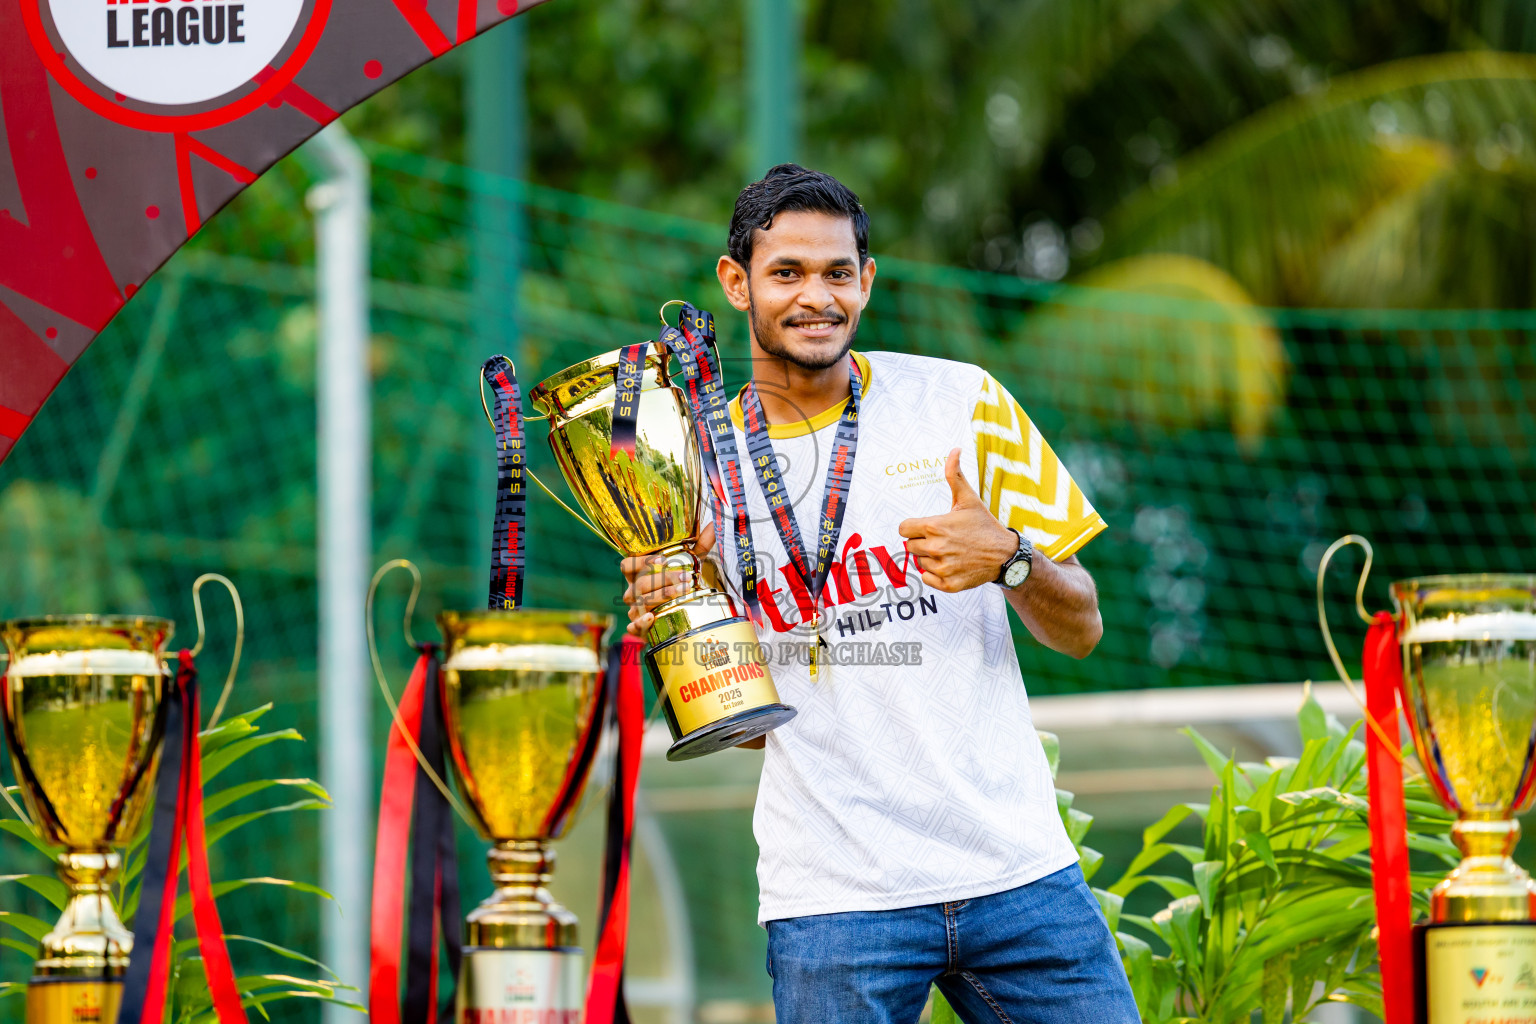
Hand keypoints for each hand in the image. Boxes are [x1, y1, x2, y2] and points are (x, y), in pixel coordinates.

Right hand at [620, 520, 715, 636]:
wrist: (676, 614)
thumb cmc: (677, 584)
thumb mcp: (689, 564)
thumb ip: (699, 546)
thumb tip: (714, 525)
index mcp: (638, 574)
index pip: (627, 564)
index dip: (641, 562)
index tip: (663, 561)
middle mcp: (633, 590)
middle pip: (640, 583)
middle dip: (664, 580)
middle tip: (687, 578)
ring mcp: (634, 609)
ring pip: (639, 602)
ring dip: (660, 596)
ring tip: (682, 592)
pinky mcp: (638, 627)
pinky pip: (633, 626)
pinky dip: (640, 622)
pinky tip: (652, 617)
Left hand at [897, 448, 1017, 592]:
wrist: (1005, 555)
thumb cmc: (984, 525)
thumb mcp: (969, 499)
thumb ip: (955, 475)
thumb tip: (954, 450)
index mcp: (935, 526)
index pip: (903, 529)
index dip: (912, 528)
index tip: (926, 528)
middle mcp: (936, 548)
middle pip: (910, 547)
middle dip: (922, 542)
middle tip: (942, 540)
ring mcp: (942, 568)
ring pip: (920, 563)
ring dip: (930, 558)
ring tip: (950, 552)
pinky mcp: (948, 584)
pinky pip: (927, 579)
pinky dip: (935, 575)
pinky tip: (951, 565)